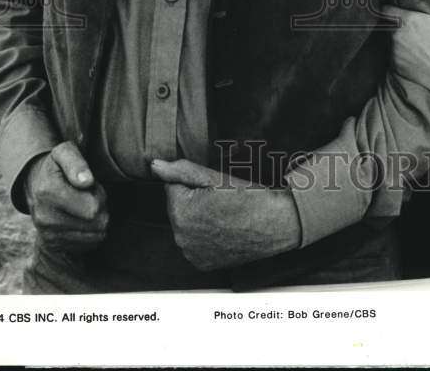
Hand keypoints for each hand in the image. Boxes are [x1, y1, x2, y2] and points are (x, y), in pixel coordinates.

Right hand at [24, 142, 108, 251]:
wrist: (35, 184)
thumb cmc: (57, 166)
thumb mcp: (65, 152)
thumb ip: (77, 163)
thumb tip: (87, 182)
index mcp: (49, 193)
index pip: (93, 208)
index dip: (100, 195)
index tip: (91, 185)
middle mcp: (45, 218)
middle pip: (96, 224)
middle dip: (101, 209)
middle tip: (91, 196)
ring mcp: (48, 235)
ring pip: (95, 236)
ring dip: (97, 222)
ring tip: (85, 206)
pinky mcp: (53, 245)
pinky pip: (88, 245)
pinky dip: (90, 233)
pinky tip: (81, 219)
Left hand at [150, 158, 300, 270]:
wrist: (276, 224)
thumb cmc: (248, 198)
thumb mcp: (214, 177)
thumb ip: (180, 170)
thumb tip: (154, 165)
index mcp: (180, 213)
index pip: (172, 187)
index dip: (194, 184)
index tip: (214, 188)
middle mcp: (181, 238)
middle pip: (177, 207)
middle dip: (193, 201)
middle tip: (221, 200)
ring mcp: (191, 254)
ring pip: (185, 225)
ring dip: (198, 218)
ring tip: (224, 214)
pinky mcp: (202, 264)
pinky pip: (194, 242)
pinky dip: (204, 236)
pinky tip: (224, 229)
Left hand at [388, 0, 429, 95]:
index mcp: (407, 20)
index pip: (386, 9)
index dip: (389, 6)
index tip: (396, 6)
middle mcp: (396, 36)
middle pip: (387, 24)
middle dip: (395, 23)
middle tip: (407, 22)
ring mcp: (395, 52)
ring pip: (389, 40)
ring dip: (396, 38)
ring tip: (411, 38)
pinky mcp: (395, 66)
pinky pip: (392, 56)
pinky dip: (399, 54)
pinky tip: (413, 54)